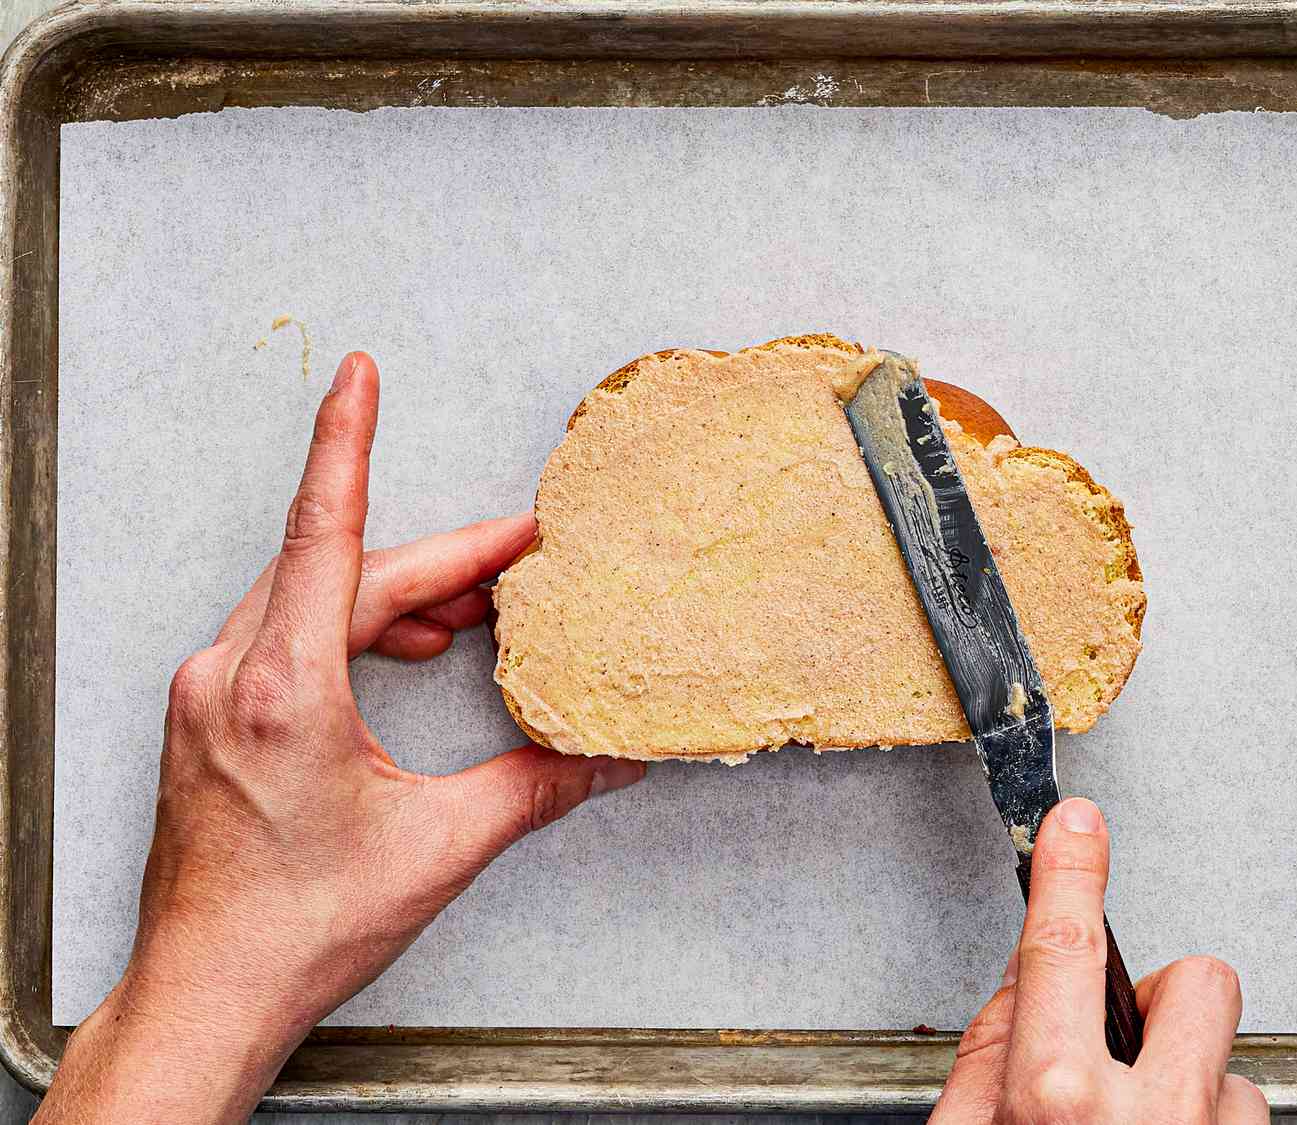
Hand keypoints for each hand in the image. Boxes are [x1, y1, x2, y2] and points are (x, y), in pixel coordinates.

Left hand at [36, 352, 644, 1123]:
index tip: (358, 374)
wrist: (208, 993)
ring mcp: (212, 694)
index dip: (348, 442)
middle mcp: (231, 675)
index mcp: (281, 688)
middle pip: (344, 569)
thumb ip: (535, 788)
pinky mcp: (213, 717)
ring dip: (398, 593)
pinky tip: (410, 648)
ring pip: (314, 598)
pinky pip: (289, 634)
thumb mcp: (437, 849)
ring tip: (475, 611)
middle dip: (439, 558)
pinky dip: (357, 627)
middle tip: (518, 551)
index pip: (325, 533)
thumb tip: (609, 758)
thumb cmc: (298, 929)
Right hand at [931, 798, 1268, 1124]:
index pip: (1065, 948)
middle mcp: (1145, 1118)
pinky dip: (1208, 1122)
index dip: (1070, 873)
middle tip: (1129, 1048)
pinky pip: (1244, 1112)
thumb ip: (987, 1055)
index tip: (1076, 825)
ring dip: (1188, 1083)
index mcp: (1057, 1099)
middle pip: (1196, 984)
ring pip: (1229, 1063)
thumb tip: (1025, 979)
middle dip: (1164, 999)